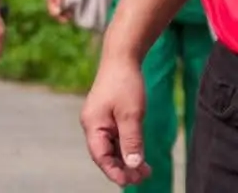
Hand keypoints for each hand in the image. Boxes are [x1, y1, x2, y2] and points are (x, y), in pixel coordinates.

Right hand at [80, 52, 150, 186]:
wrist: (121, 58)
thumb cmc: (124, 84)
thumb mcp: (132, 115)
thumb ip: (131, 141)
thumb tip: (132, 165)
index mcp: (92, 124)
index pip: (100, 156)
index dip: (114, 172)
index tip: (131, 182)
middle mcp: (92, 125)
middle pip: (104, 155)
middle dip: (123, 169)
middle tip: (145, 177)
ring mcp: (99, 121)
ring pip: (111, 149)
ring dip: (126, 161)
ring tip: (147, 171)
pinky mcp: (108, 118)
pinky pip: (115, 140)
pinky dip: (127, 150)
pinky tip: (141, 156)